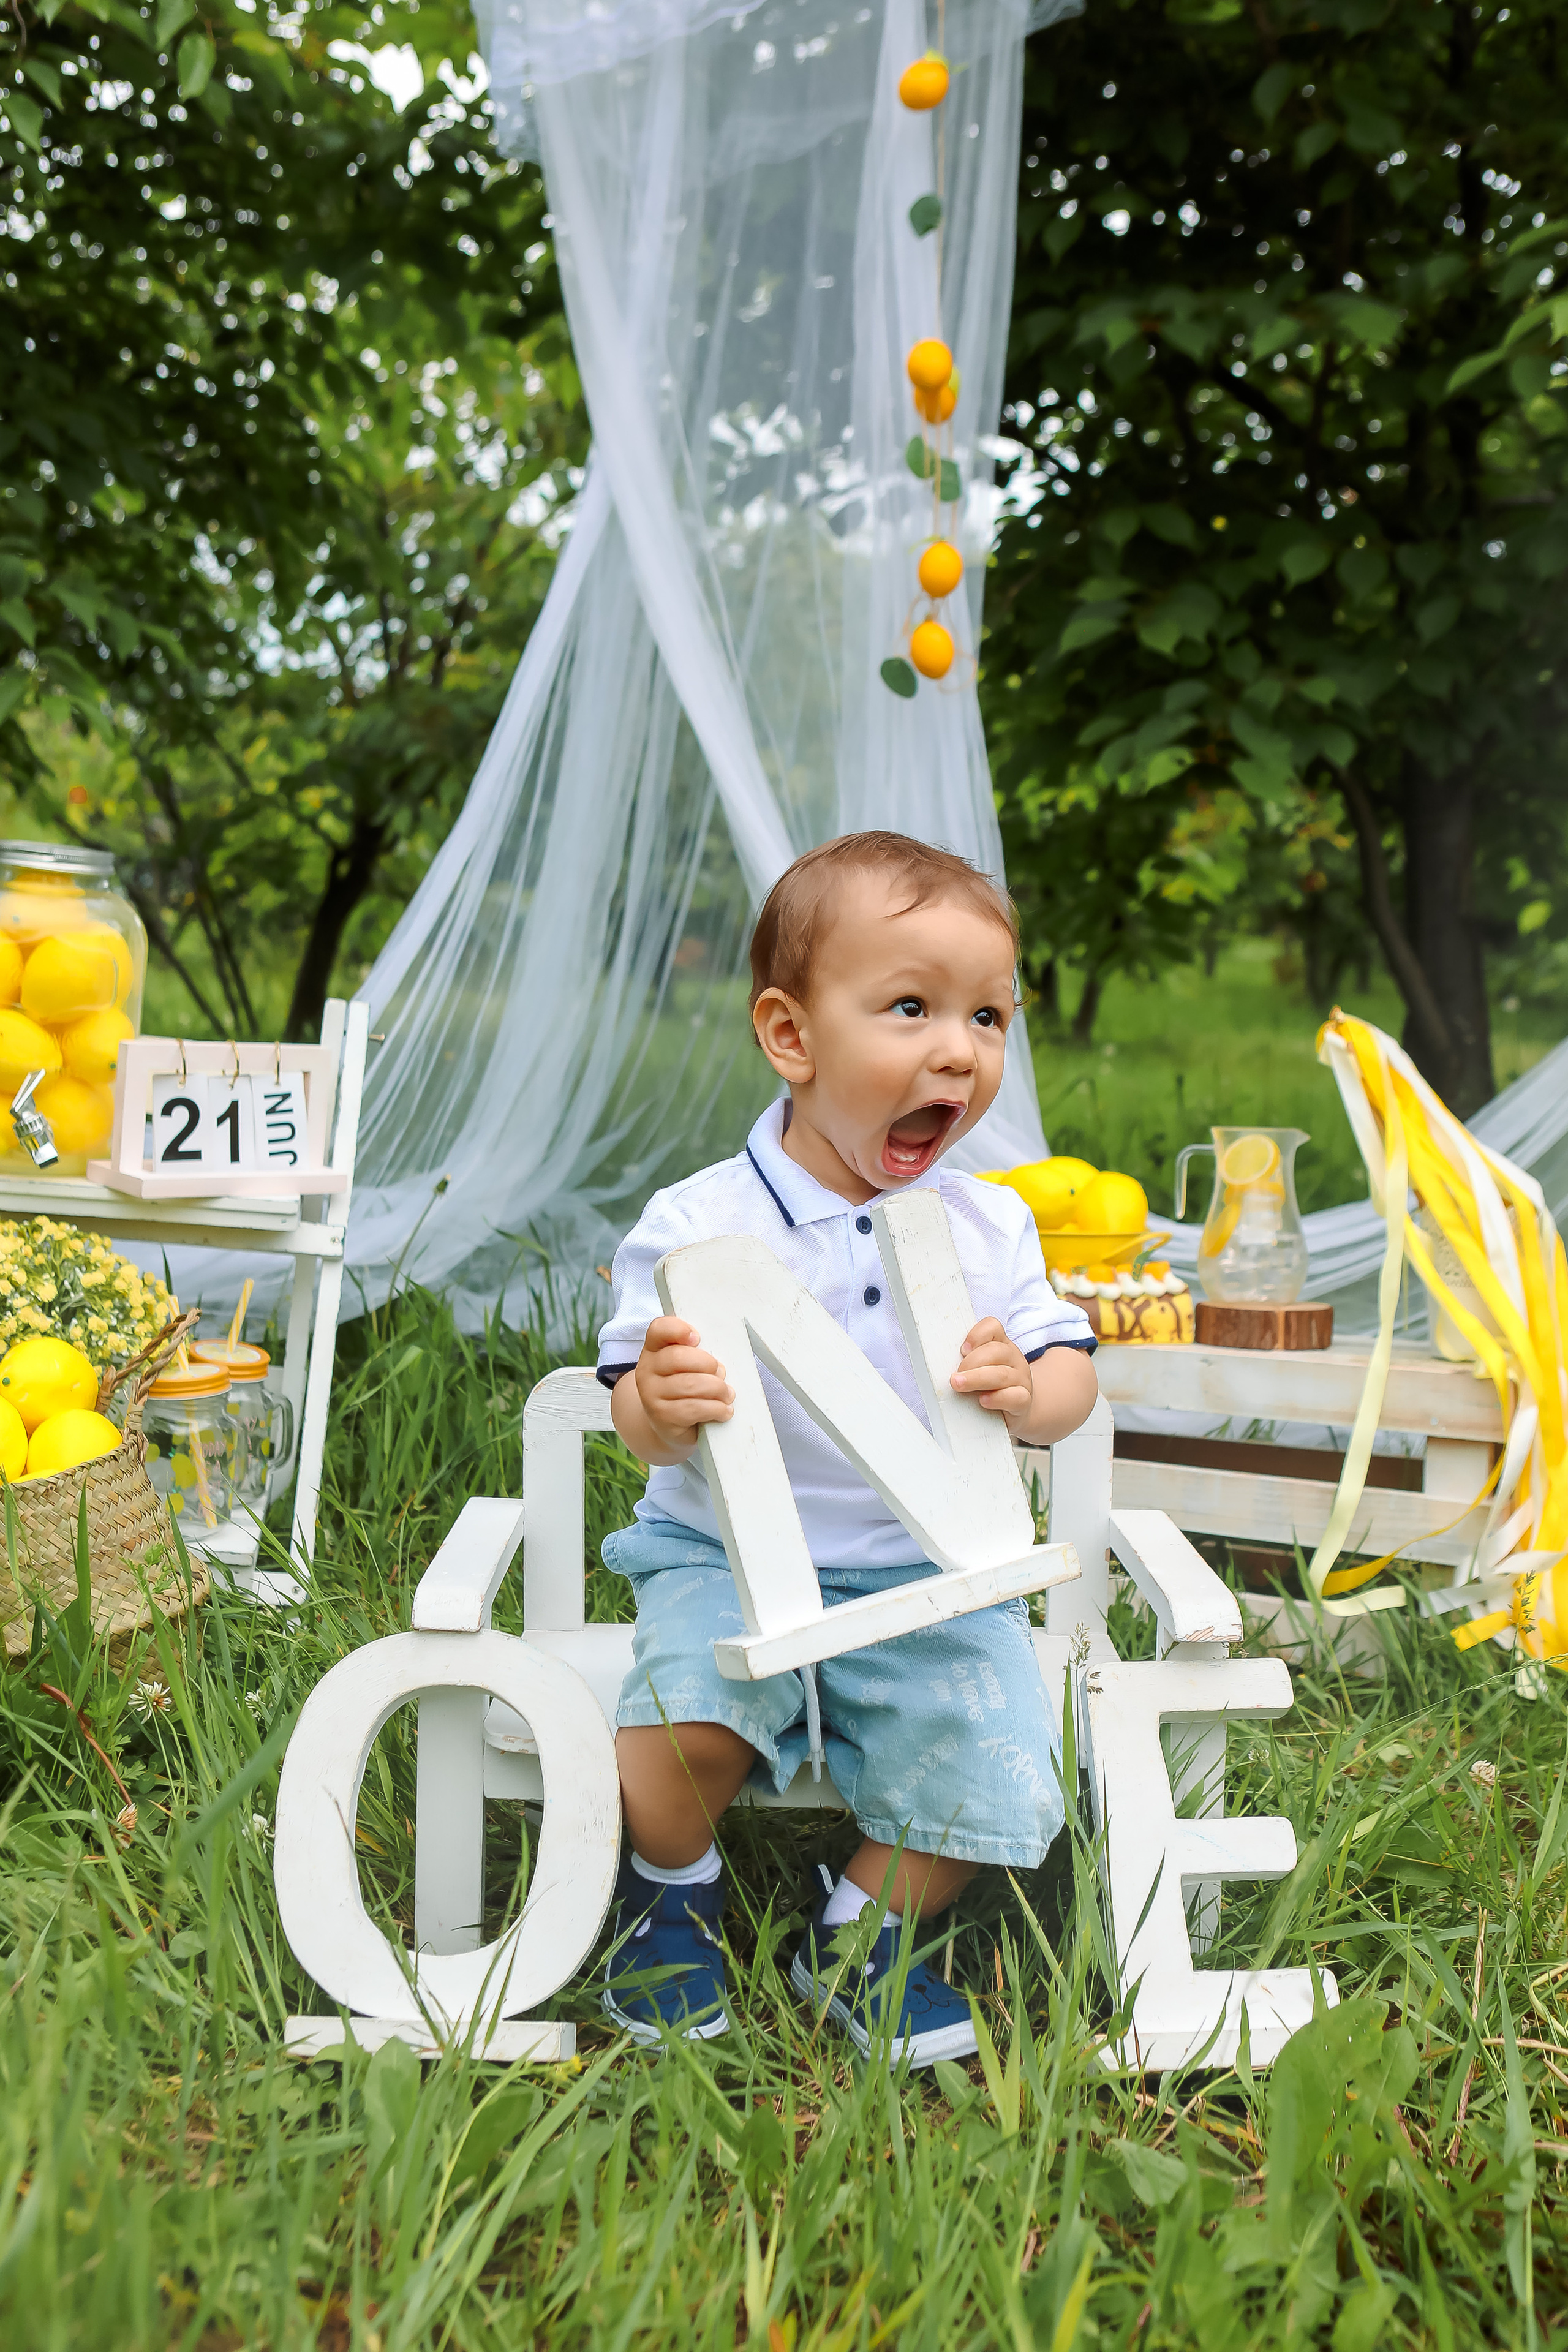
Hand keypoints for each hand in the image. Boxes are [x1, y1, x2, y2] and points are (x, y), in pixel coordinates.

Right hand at [629, 1315, 734, 1458]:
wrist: (669, 1424)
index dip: (678, 1329)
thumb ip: (697, 1354)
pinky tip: (723, 1410)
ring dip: (717, 1389)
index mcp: (654, 1349)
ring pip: (690, 1384)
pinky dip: (715, 1409)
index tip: (697, 1338)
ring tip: (727, 1394)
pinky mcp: (661, 1416)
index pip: (659, 1329)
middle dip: (709, 1365)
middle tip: (721, 1374)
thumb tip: (719, 1364)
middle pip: (679, 1357)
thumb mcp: (687, 1366)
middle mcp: (646, 1369)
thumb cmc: (684, 1389)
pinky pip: (693, 1408)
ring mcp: (651, 1394)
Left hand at [950, 1317, 1033, 1430]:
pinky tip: (983, 1401)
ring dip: (977, 1378)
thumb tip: (938, 1363)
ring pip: (1002, 1374)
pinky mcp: (1024, 1401)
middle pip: (996, 1351)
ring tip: (958, 1384)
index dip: (976, 1335)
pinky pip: (1016, 1396)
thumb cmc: (992, 1386)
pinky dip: (998, 1398)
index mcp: (1002, 1345)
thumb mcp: (981, 1367)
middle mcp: (1014, 1359)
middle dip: (971, 1362)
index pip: (993, 1327)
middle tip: (954, 1376)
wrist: (1019, 1408)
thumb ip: (966, 1360)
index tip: (961, 1350)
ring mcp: (1021, 1380)